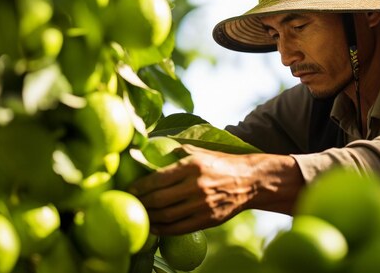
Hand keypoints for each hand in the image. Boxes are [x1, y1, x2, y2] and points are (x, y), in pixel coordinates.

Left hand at [129, 145, 303, 234]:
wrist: (249, 180)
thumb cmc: (221, 163)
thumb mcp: (201, 151)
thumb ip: (177, 152)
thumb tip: (151, 149)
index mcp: (193, 165)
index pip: (159, 178)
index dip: (141, 186)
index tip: (130, 189)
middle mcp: (197, 185)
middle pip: (160, 199)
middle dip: (142, 203)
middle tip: (131, 203)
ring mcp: (203, 204)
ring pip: (168, 216)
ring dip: (150, 217)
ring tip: (140, 214)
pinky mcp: (208, 219)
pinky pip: (180, 228)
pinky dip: (163, 230)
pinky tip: (154, 227)